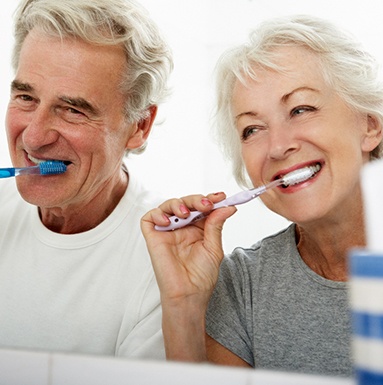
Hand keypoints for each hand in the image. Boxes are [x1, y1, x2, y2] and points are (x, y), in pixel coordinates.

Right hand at [141, 192, 235, 360]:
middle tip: (206, 204)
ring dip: (178, 204)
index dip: (209, 199)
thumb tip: (228, 206)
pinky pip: (149, 218)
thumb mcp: (214, 247)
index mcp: (197, 229)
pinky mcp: (153, 237)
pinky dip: (157, 214)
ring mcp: (167, 231)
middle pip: (185, 203)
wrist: (189, 294)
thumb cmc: (201, 276)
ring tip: (186, 213)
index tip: (221, 197)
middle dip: (196, 200)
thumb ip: (216, 225)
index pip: (201, 207)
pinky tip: (169, 222)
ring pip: (168, 206)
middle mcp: (182, 227)